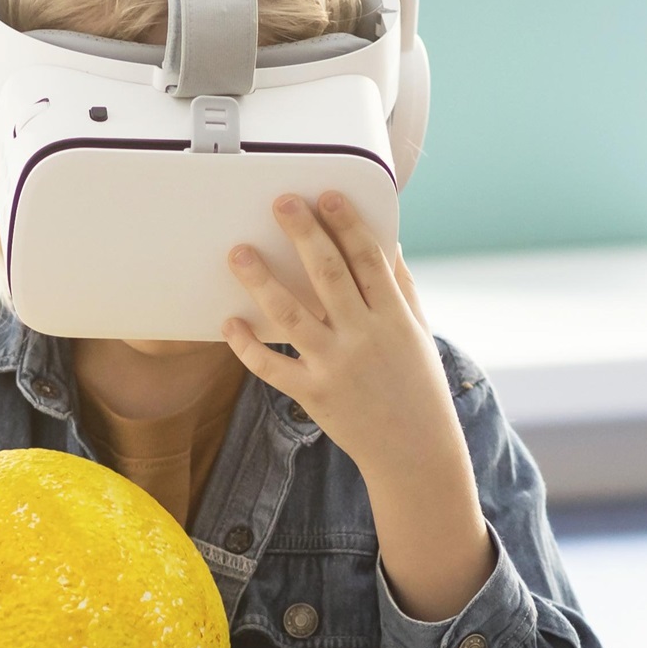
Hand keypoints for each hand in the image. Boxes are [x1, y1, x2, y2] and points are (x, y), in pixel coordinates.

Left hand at [220, 193, 462, 493]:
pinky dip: (247, 346)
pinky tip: (228, 321)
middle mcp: (364, 337)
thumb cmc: (417, 385)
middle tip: (281, 202)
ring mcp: (336, 366)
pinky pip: (272, 367)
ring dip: (262, 280)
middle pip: (330, 275)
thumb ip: (400, 287)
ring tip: (239, 251)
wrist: (415, 451)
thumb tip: (387, 242)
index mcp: (394, 316)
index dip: (347, 224)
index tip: (327, 196)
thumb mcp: (418, 332)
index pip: (368, 259)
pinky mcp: (313, 394)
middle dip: (305, 235)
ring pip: (291, 315)